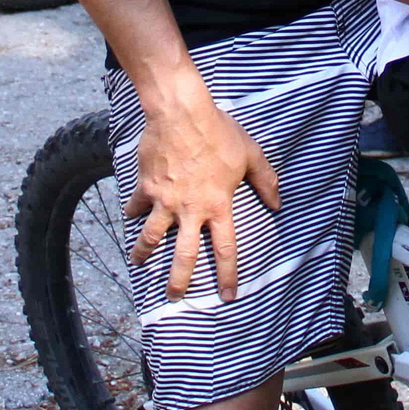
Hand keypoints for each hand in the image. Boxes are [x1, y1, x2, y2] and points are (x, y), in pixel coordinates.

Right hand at [125, 84, 281, 301]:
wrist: (181, 113)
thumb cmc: (218, 131)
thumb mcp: (250, 153)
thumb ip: (265, 180)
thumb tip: (277, 202)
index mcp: (217, 205)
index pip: (225, 249)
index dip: (228, 275)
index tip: (228, 296)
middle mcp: (190, 210)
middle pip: (184, 255)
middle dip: (179, 280)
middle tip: (175, 296)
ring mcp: (165, 200)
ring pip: (151, 236)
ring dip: (143, 252)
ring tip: (138, 262)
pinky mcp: (146, 186)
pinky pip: (136, 205)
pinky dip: (132, 211)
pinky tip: (131, 215)